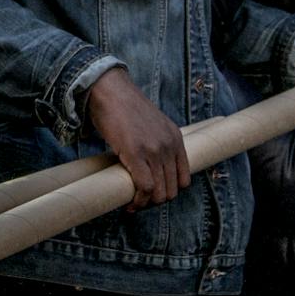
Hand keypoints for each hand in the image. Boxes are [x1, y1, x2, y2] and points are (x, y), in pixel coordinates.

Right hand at [85, 67, 188, 211]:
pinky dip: (139, 201)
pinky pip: (145, 187)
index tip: (154, 195)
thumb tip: (150, 166)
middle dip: (157, 201)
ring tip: (134, 204)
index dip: (170, 191)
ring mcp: (154, 149)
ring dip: (147, 204)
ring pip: (160, 192)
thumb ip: (157, 142)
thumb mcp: (152, 124)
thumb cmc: (124, 108)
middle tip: (140, 201)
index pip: (184, 178)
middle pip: (173, 189)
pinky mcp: (136, 152)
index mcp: (175, 138)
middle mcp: (169, 145)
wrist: (110, 91)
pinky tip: (130, 203)